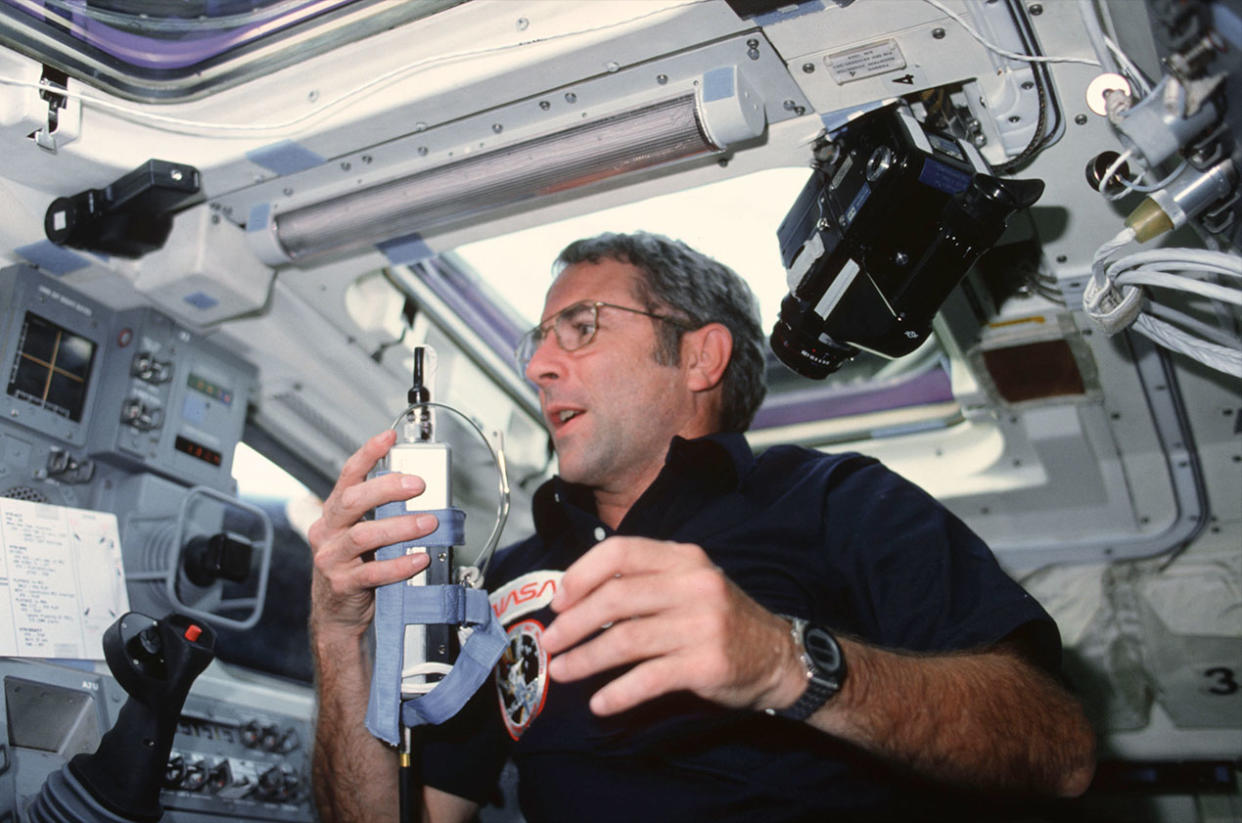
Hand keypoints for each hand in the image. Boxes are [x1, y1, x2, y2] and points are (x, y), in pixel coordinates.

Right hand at [307, 429, 436, 638]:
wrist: (336, 616)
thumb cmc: (355, 569)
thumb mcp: (363, 536)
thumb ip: (383, 515)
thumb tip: (422, 496)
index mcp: (334, 514)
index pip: (347, 477)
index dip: (367, 455)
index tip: (387, 437)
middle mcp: (328, 532)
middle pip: (352, 501)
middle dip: (386, 488)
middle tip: (418, 485)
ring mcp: (332, 558)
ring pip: (364, 535)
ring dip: (400, 526)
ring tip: (428, 524)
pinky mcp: (343, 584)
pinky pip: (373, 572)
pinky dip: (400, 564)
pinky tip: (419, 558)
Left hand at [541, 537, 802, 715]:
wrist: (777, 656)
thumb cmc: (718, 619)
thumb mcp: (688, 584)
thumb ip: (642, 583)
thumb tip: (575, 597)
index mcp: (683, 558)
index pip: (620, 552)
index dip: (581, 575)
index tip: (558, 601)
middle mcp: (693, 585)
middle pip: (616, 598)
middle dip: (574, 623)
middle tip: (550, 642)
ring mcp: (702, 624)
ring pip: (626, 639)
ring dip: (586, 659)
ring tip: (561, 672)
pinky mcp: (706, 664)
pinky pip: (649, 678)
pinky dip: (618, 693)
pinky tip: (599, 704)